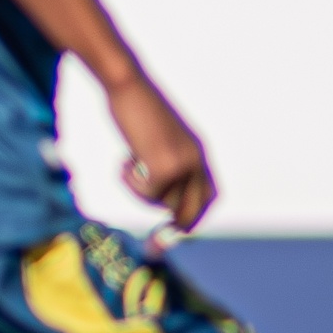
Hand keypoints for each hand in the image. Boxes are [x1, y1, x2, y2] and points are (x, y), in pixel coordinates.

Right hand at [105, 74, 214, 233]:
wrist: (127, 84)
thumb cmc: (135, 105)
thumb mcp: (157, 138)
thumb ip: (164, 160)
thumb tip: (160, 195)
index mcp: (198, 152)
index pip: (209, 194)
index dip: (196, 216)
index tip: (177, 232)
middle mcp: (196, 159)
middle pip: (193, 209)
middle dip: (174, 231)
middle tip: (154, 248)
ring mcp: (182, 163)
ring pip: (162, 202)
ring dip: (140, 192)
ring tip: (126, 164)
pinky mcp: (163, 165)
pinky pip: (146, 192)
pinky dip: (129, 182)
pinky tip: (122, 160)